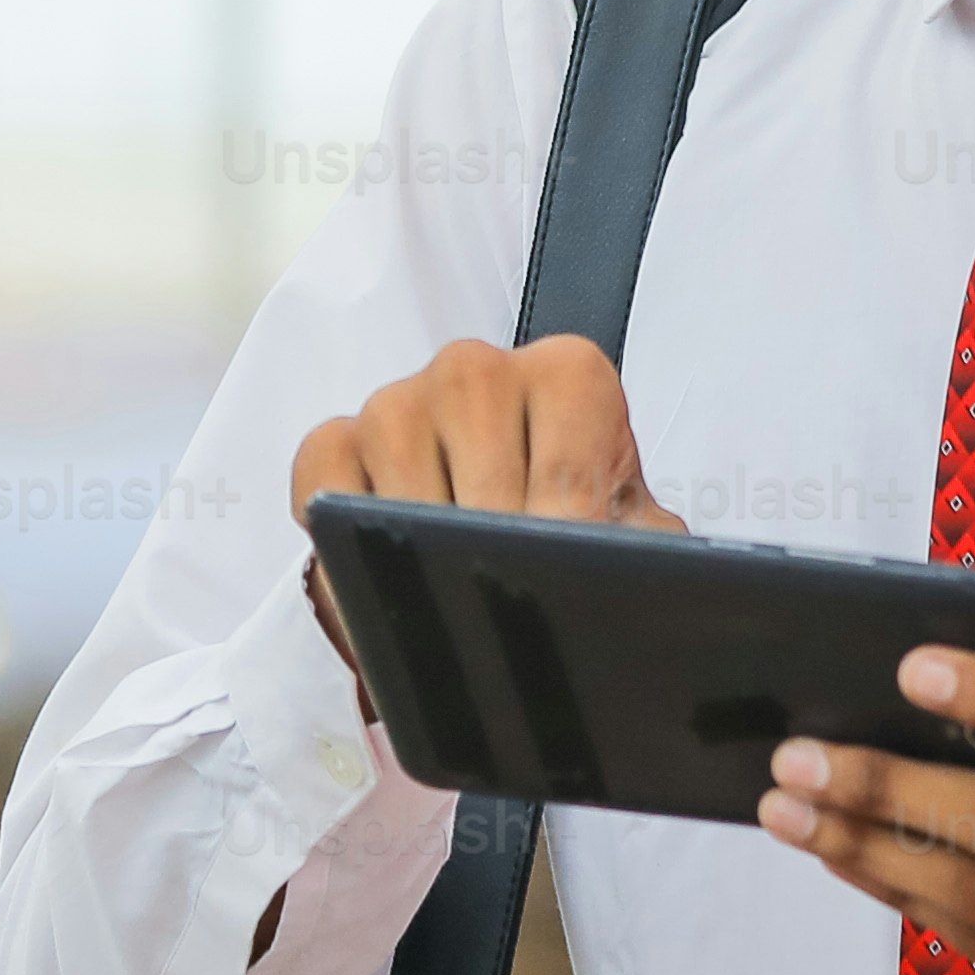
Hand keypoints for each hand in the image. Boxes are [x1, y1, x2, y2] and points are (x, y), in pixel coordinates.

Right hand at [286, 336, 685, 716]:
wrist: (523, 547)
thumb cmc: (580, 535)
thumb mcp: (634, 543)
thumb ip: (649, 551)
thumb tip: (652, 585)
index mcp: (568, 377)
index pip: (567, 454)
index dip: (565, 535)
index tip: (562, 581)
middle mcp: (477, 371)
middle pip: (478, 458)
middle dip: (492, 547)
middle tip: (507, 604)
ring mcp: (400, 401)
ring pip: (398, 465)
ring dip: (422, 543)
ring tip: (451, 596)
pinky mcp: (337, 441)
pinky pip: (322, 483)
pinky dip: (344, 540)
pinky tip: (383, 580)